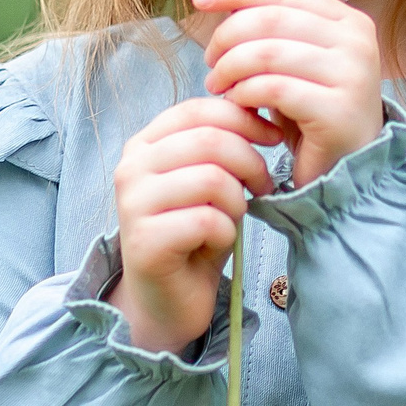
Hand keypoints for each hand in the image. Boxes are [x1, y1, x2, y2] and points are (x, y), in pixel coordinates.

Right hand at [105, 98, 281, 356]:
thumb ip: (220, 144)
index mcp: (144, 145)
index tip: (274, 136)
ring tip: (234, 218)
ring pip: (213, 179)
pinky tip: (217, 242)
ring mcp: (133, 204)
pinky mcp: (144, 241)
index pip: (197, 110)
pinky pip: (208, 221)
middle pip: (210, 141)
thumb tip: (258, 106)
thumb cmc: (195, 234)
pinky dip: (227, 232)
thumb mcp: (209, 179)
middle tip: (265, 187)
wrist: (169, 299)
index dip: (243, 117)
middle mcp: (131, 168)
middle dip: (251, 162)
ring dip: (239, 201)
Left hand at [194, 0, 386, 189]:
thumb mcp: (291, 61)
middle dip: (227, 38)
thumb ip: (269, 28)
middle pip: (269, 19)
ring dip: (230, 69)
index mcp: (348, 21)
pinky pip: (273, 89)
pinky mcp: (339, 111)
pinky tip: (238, 105)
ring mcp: (353, 76)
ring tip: (218, 87)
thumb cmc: (308, 111)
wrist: (342, 170)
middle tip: (210, 64)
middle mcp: (358, 42)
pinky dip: (245, 94)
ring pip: (267, 53)